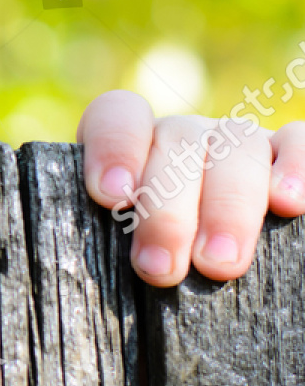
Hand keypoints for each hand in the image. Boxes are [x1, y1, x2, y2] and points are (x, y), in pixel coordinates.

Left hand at [78, 89, 304, 285]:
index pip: (118, 115)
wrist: (210, 264)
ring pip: (237, 145)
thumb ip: (110, 234)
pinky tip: (288, 204)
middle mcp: (186, 137)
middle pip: (177, 142)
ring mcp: (239, 142)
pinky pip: (297, 140)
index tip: (112, 198)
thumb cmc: (159, 263)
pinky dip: (296, 167)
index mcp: (134, 149)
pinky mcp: (287, 153)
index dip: (114, 147)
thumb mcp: (120, 247)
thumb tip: (101, 257)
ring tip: (218, 264)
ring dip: (227, 206)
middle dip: (167, 212)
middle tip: (162, 269)